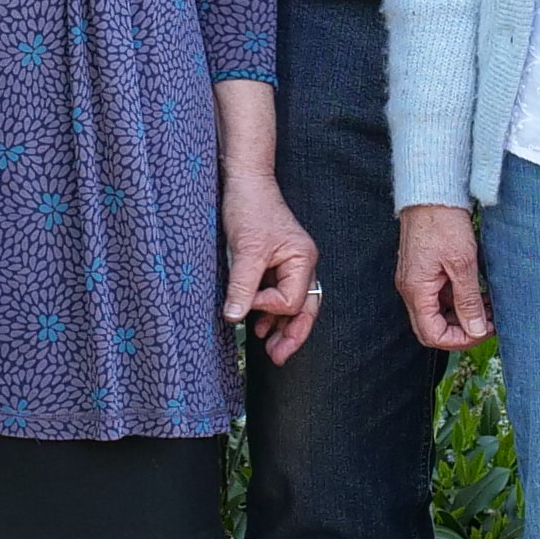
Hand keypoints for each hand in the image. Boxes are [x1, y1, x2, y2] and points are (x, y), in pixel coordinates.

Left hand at [226, 164, 320, 364]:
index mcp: (303, 260)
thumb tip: (234, 317)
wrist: (245, 181)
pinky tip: (258, 324)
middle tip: (278, 358)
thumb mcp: (245, 250)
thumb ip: (242, 286)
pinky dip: (271, 311)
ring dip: (282, 327)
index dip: (269, 307)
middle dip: (293, 335)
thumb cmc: (250, 207)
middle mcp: (303, 264)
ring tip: (269, 348)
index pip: (292, 300)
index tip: (247, 304)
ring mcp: (291, 264)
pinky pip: (280, 293)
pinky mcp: (276, 263)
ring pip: (294, 304)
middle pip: (305, 309)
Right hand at [397, 204, 492, 350]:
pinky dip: (457, 300)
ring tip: (486, 307)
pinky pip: (437, 296)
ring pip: (436, 313)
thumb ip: (468, 300)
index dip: (459, 340)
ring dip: (461, 315)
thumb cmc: (443, 222)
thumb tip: (475, 329)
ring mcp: (415, 280)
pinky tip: (477, 292)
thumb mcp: (463, 263)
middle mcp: (410, 289)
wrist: (431, 192)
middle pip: (432, 328)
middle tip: (487, 323)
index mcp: (416, 290)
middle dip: (461, 331)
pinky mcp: (422, 270)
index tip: (483, 331)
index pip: (432, 334)